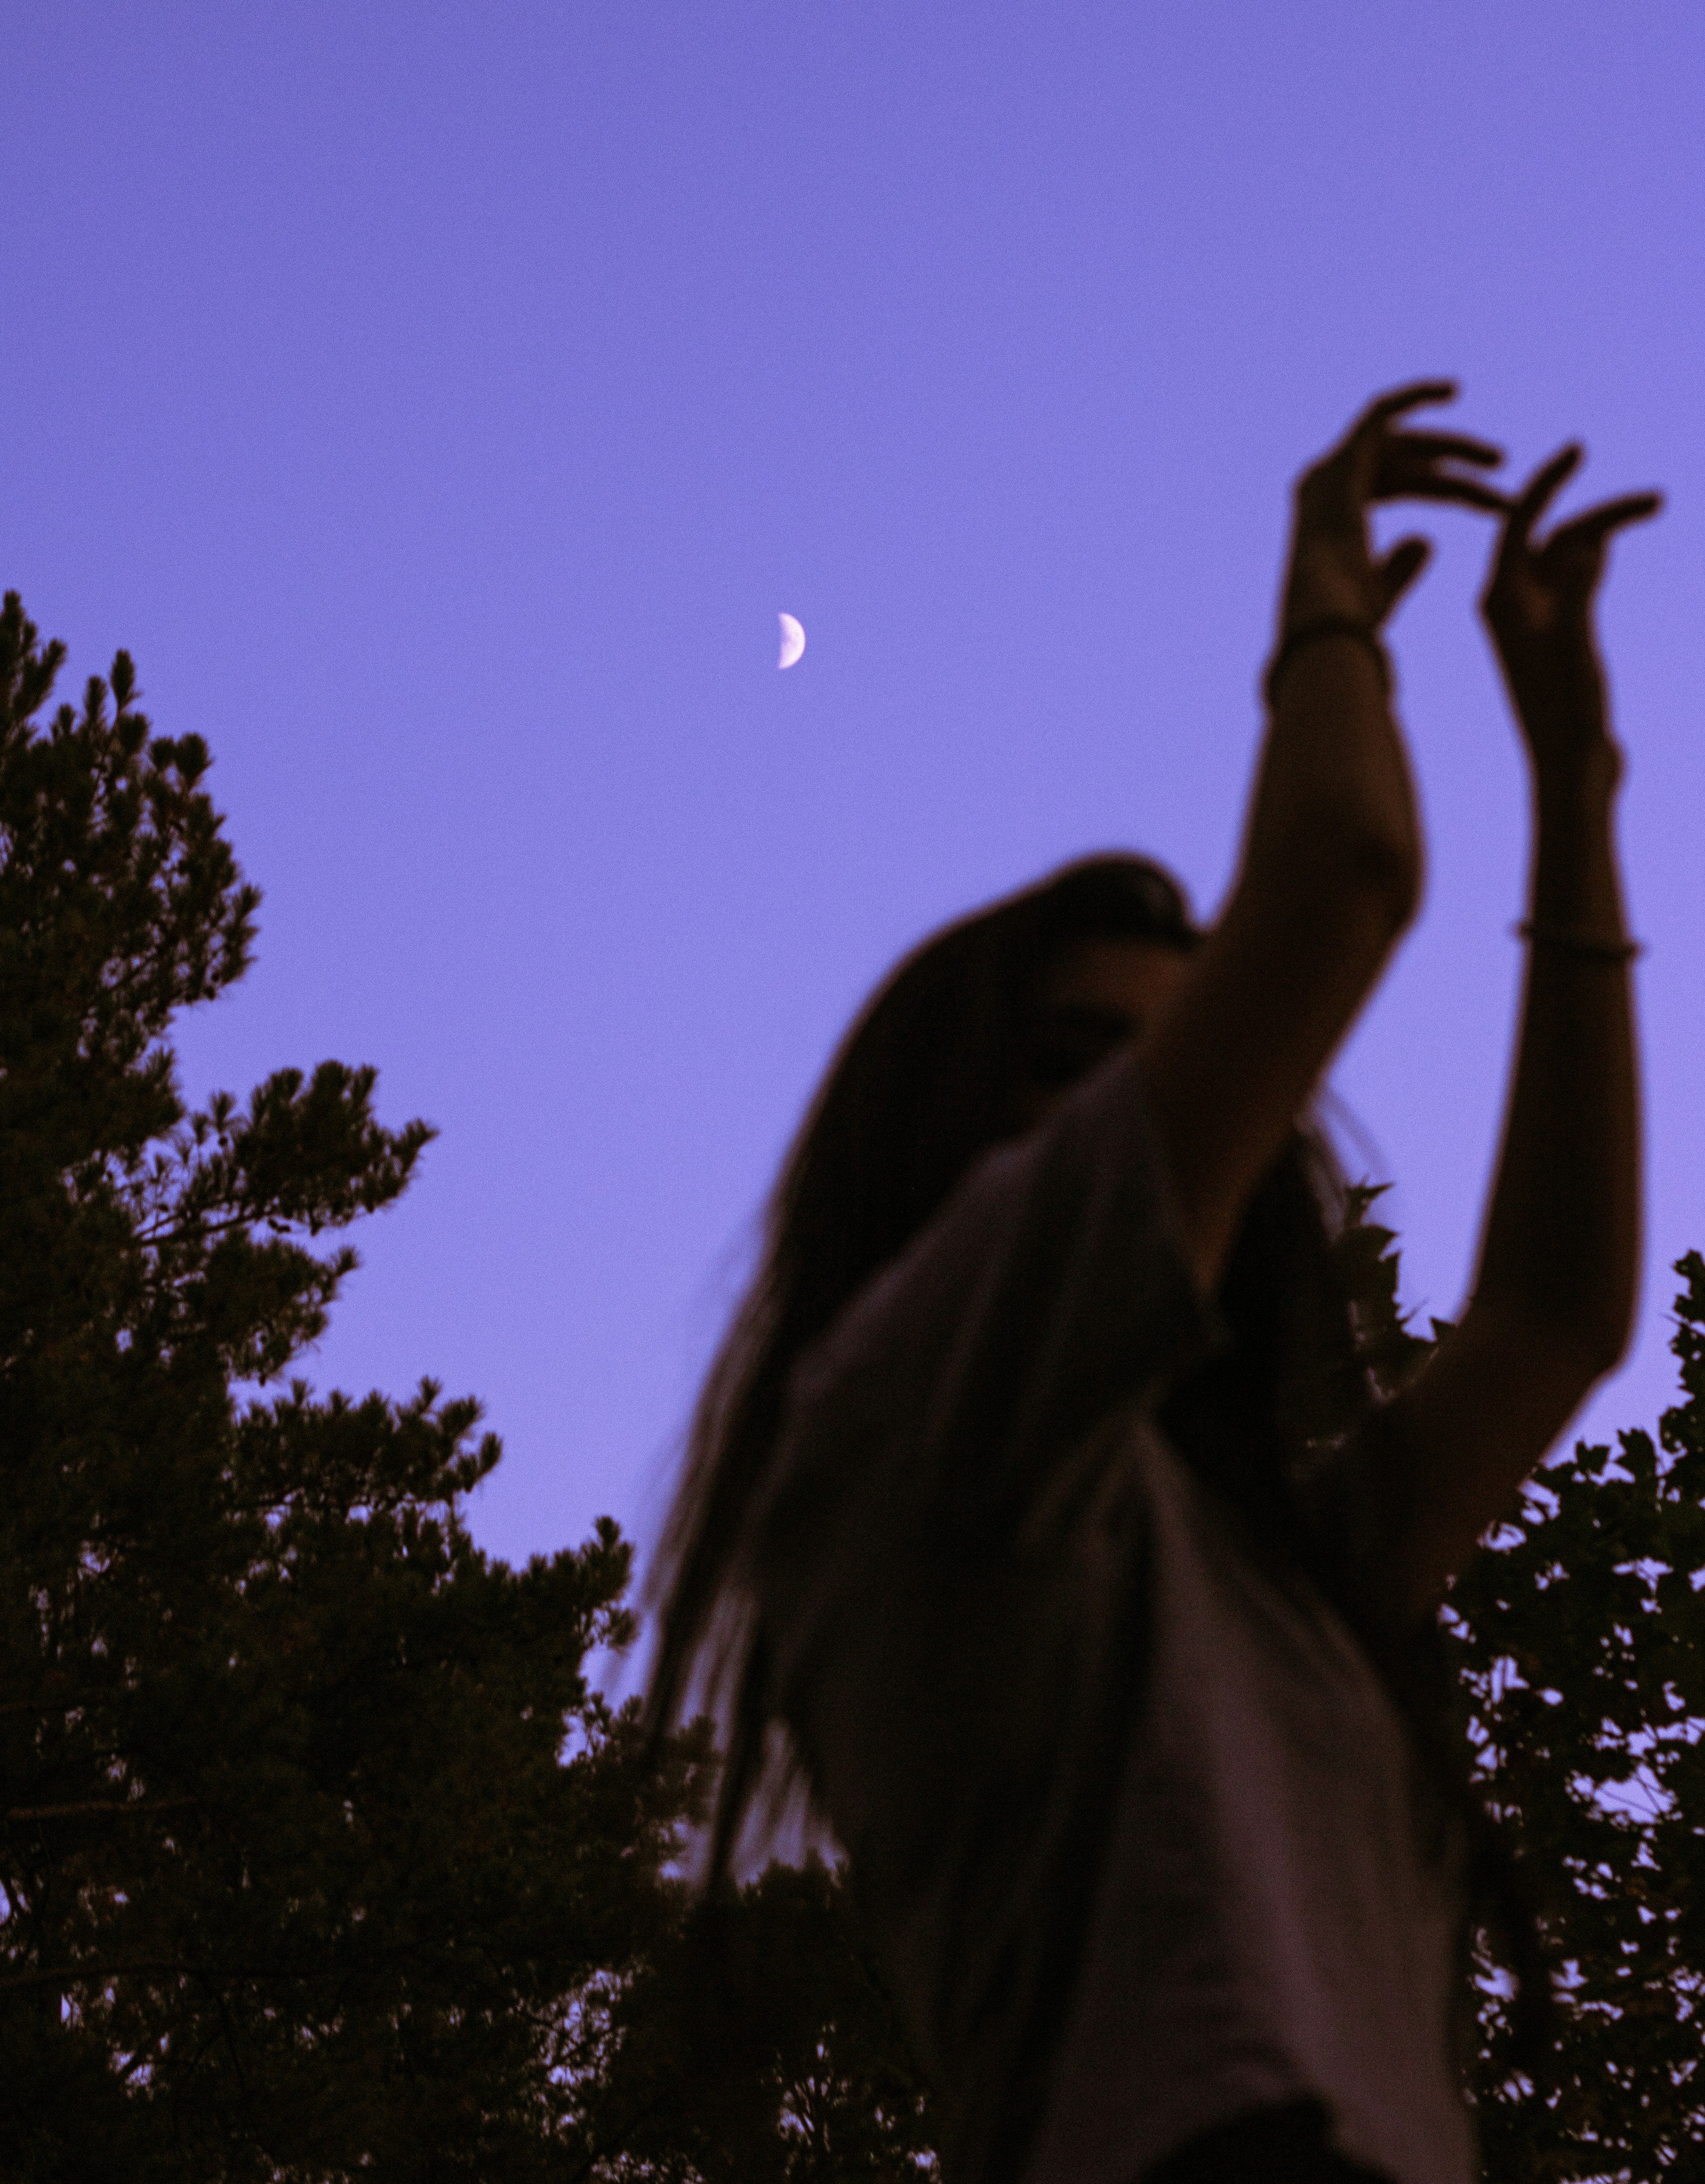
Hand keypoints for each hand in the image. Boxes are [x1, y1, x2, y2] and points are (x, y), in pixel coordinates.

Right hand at [1281, 380, 1506, 636]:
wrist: (1328, 607)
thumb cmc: (1351, 616)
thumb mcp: (1383, 589)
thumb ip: (1402, 565)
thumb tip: (1427, 540)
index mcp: (1338, 520)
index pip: (1404, 488)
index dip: (1453, 492)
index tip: (1499, 504)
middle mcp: (1331, 489)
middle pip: (1406, 462)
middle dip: (1457, 462)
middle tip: (1504, 465)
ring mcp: (1333, 469)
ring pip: (1403, 441)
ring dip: (1452, 444)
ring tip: (1498, 457)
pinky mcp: (1344, 454)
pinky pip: (1381, 412)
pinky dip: (1414, 395)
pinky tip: (1452, 389)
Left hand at [1482, 444, 1660, 786]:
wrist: (1571, 764)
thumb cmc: (1567, 709)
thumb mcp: (1573, 640)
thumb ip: (1576, 588)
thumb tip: (1585, 543)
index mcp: (1500, 601)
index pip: (1518, 523)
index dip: (1547, 482)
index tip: (1578, 448)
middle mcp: (1509, 605)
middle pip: (1551, 536)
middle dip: (1597, 511)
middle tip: (1655, 500)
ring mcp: (1534, 621)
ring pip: (1567, 556)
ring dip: (1605, 530)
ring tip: (1655, 506)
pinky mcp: (1557, 636)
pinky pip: (1574, 580)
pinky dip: (1596, 557)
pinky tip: (1616, 543)